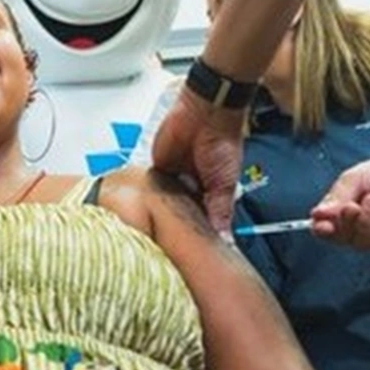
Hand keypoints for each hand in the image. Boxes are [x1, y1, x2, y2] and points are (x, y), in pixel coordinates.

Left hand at [150, 85, 245, 234]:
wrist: (205, 115)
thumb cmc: (223, 142)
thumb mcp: (225, 183)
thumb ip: (219, 210)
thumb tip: (223, 237)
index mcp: (212, 195)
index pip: (202, 222)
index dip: (197, 235)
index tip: (192, 254)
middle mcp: (192, 188)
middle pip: (180, 215)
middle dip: (176, 227)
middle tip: (171, 247)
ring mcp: (174, 179)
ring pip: (163, 204)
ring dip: (160, 213)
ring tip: (155, 232)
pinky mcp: (158, 168)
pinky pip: (150, 186)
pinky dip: (147, 196)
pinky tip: (144, 211)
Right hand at [310, 153, 369, 249]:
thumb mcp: (352, 179)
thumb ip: (336, 197)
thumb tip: (317, 214)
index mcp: (336, 212)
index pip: (321, 228)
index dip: (321, 230)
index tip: (324, 226)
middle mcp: (351, 228)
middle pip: (340, 239)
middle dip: (347, 222)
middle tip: (352, 206)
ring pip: (361, 243)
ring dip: (368, 219)